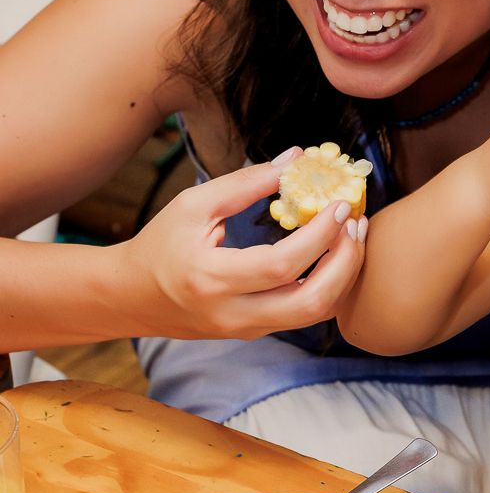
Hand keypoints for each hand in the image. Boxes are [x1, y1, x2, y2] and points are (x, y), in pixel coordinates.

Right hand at [118, 154, 366, 339]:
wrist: (131, 297)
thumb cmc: (160, 245)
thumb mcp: (193, 206)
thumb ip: (245, 183)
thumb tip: (295, 159)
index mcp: (211, 279)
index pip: (281, 265)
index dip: (319, 236)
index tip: (339, 205)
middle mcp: (232, 313)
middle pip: (310, 303)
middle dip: (346, 264)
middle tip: (356, 223)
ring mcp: (246, 329)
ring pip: (313, 314)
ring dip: (343, 276)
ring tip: (352, 235)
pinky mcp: (255, 332)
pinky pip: (302, 313)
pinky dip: (327, 284)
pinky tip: (334, 252)